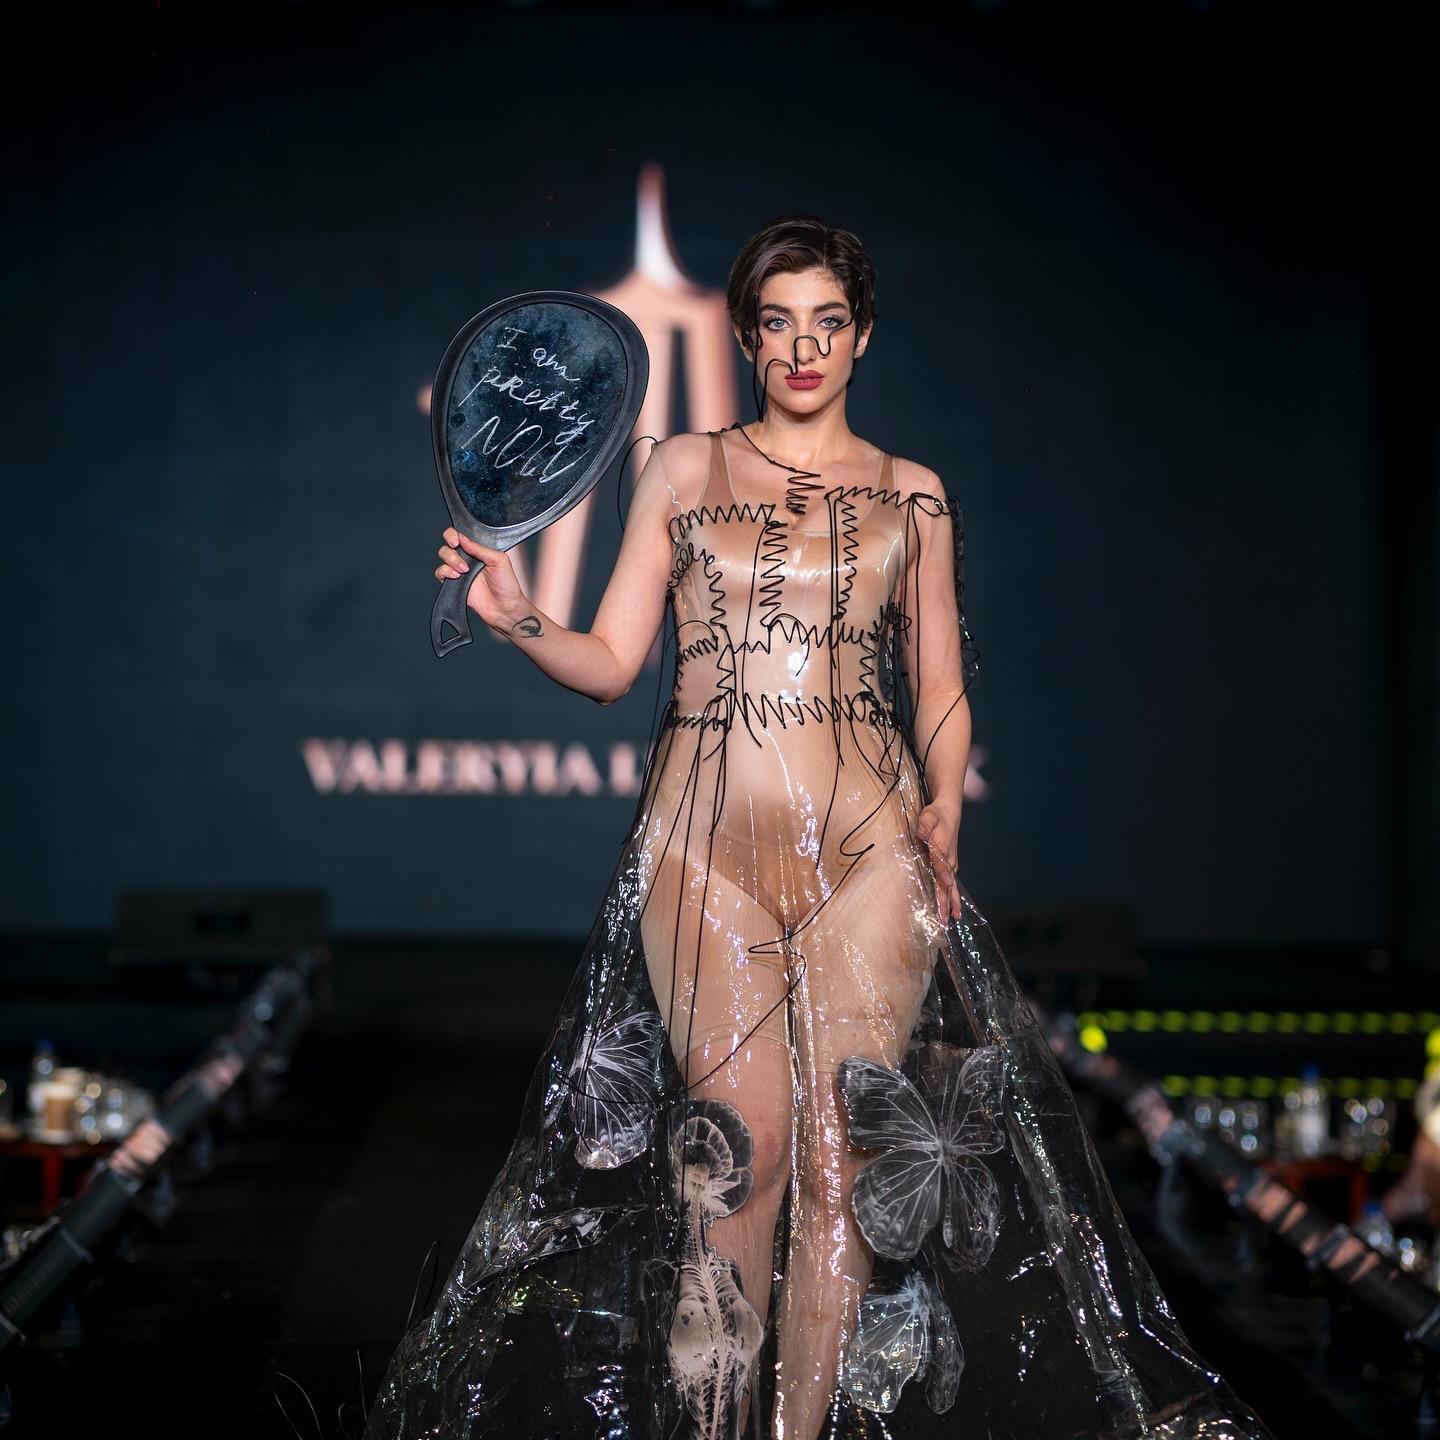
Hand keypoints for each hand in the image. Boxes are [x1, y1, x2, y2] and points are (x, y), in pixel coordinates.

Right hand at [435, 527, 529, 636]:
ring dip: (451, 561)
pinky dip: (444, 572)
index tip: (456, 540)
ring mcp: (460, 571)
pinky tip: (456, 577)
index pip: (460, 536)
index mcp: (478, 550)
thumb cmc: (507, 584)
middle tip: (461, 557)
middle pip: (447, 546)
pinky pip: (440, 573)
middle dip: (451, 550)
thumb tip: (462, 538)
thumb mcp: (499, 560)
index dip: (453, 535)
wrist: (504, 608)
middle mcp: (467, 559)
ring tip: (464, 571)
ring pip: (443, 557)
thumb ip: (480, 548)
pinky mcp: (454, 584)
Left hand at [915, 799, 962, 922]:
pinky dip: (952, 898)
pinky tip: (953, 910)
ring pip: (951, 887)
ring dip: (951, 903)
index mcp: (942, 848)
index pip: (941, 864)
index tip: (946, 885)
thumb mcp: (928, 816)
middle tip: (944, 919)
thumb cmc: (936, 815)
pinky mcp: (950, 866)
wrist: (950, 812)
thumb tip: (921, 833)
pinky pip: (951, 885)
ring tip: (953, 920)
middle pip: (947, 883)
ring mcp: (951, 864)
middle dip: (945, 901)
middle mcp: (949, 860)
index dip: (942, 874)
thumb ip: (924, 825)